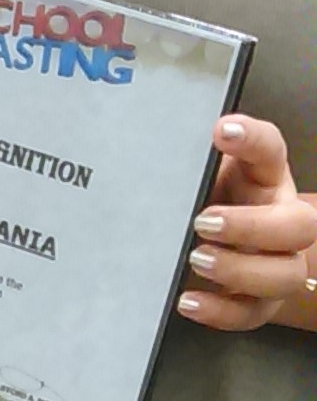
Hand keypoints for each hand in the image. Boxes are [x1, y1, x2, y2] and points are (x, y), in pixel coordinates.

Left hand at [177, 116, 316, 331]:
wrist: (205, 233)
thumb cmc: (198, 190)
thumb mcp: (192, 167)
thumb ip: (181, 155)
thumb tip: (144, 139)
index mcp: (263, 174)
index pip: (270, 148)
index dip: (252, 137)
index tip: (220, 130)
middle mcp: (280, 216)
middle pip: (300, 226)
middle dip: (253, 226)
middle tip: (203, 222)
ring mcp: (276, 261)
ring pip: (284, 275)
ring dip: (241, 271)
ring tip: (196, 259)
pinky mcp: (258, 299)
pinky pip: (251, 313)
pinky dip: (221, 312)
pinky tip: (188, 301)